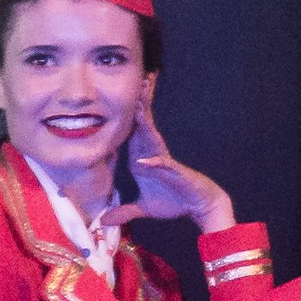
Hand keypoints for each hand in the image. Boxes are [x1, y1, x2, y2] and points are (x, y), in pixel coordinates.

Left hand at [99, 93, 235, 235]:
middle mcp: (152, 154)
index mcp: (142, 158)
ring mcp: (164, 161)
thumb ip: (123, 212)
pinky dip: (154, 162)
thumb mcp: (143, 208)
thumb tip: (101, 222)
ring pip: (153, 136)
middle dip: (141, 102)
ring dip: (145, 120)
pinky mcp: (175, 173)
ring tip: (141, 101)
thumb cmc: (174, 203)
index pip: (132, 131)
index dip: (127, 113)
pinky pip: (163, 165)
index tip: (122, 93)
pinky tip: (146, 160)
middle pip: (143, 124)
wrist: (199, 207)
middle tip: (141, 78)